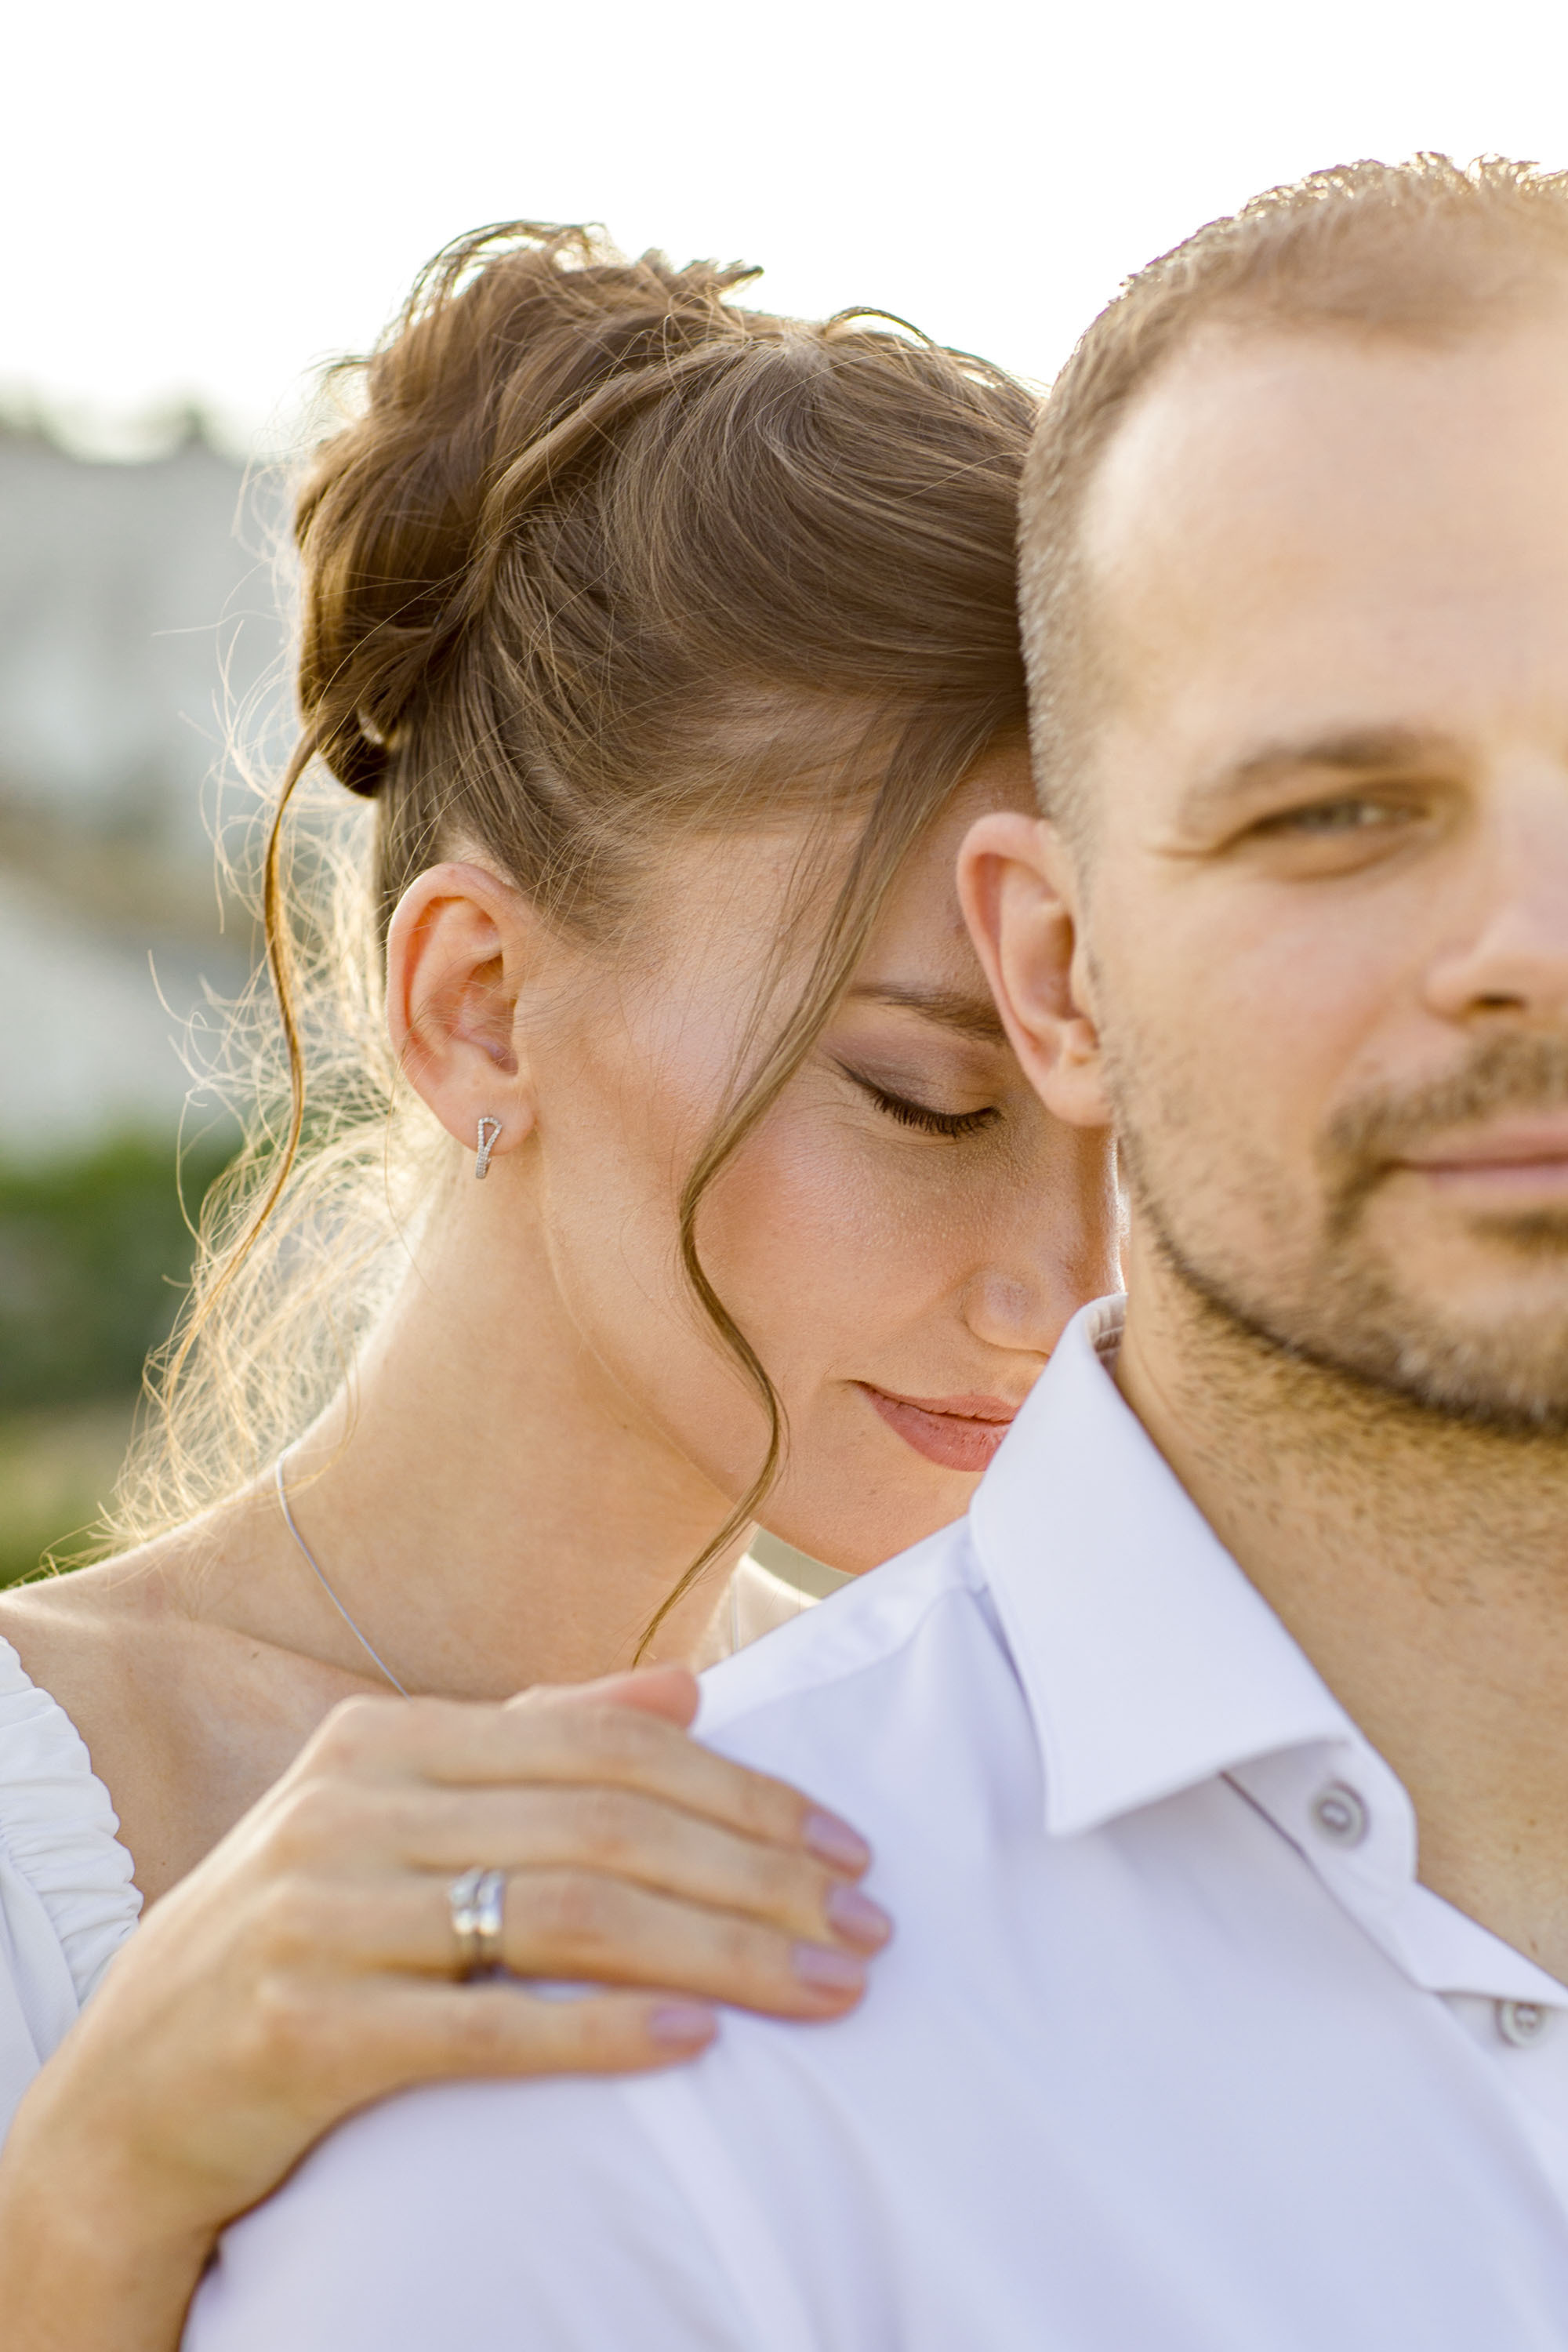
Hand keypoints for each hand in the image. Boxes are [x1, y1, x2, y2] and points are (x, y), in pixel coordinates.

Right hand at [0, 1668, 887, 2347]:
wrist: (124, 2094)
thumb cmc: (301, 1940)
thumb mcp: (399, 1818)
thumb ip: (537, 1745)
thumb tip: (689, 1689)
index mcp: (386, 1741)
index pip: (604, 1747)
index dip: (740, 1790)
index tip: (845, 1845)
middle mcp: (352, 1807)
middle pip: (605, 1826)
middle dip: (758, 1876)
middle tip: (867, 1928)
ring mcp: (321, 1914)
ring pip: (567, 1915)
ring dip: (719, 1953)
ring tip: (825, 1989)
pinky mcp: (302, 2029)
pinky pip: (483, 2025)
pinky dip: (601, 2032)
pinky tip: (697, 2043)